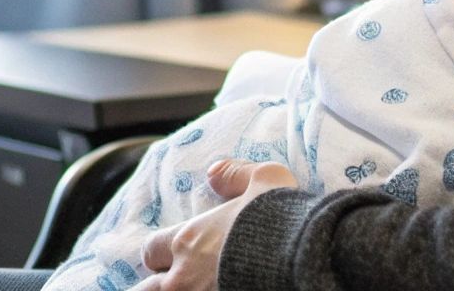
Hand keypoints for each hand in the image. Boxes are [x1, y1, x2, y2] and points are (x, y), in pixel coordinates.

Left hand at [134, 158, 297, 290]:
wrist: (305, 262)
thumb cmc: (283, 221)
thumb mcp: (266, 179)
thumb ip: (235, 174)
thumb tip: (212, 173)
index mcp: (187, 242)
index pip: (151, 251)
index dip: (161, 253)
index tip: (175, 256)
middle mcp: (183, 278)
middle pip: (148, 290)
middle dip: (160, 285)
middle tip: (181, 281)